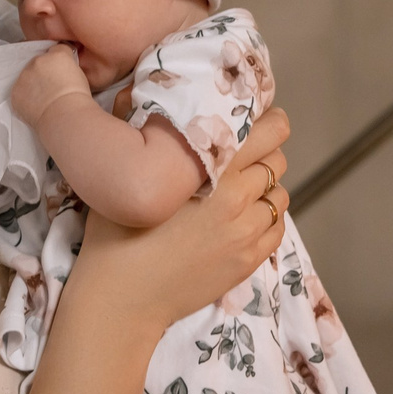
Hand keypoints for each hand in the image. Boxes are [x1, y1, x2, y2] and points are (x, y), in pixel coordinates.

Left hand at [13, 45, 91, 123]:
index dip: (59, 60)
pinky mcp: (16, 91)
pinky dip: (26, 97)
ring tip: (44, 98)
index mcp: (57, 55)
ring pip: (27, 76)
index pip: (57, 49)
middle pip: (39, 61)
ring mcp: (24, 76)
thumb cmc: (78, 100)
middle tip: (52, 86)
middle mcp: (38, 61)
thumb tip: (63, 71)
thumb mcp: (80, 76)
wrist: (65, 116)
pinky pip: (20, 91)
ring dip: (33, 83)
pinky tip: (37, 106)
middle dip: (43, 70)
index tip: (60, 68)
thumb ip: (69, 67)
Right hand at [68, 108, 290, 327]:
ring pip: (279, 194)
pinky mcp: (248, 261)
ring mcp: (246, 234)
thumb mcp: (127, 174)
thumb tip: (146, 91)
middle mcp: (236, 200)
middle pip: (275, 160)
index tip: (260, 116)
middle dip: (264, 151)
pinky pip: (276, 227)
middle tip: (245, 151)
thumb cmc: (113, 236)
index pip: (262, 132)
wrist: (122, 302)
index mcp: (209, 171)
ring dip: (265, 186)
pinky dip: (267, 216)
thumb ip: (144, 131)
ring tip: (241, 187)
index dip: (267, 120)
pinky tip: (244, 216)